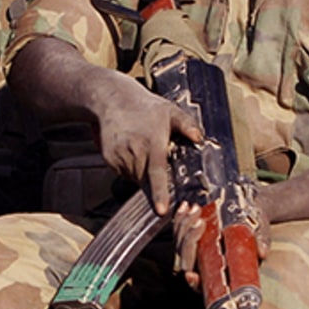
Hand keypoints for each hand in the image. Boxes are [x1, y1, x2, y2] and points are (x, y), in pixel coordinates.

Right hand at [95, 78, 201, 215]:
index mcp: (151, 142)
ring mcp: (118, 156)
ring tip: (143, 146)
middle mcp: (133, 151)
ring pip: (136, 178)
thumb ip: (187, 125)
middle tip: (157, 154)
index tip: (161, 209)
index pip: (157, 172)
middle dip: (156, 178)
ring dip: (143, 172)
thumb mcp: (170, 111)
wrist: (110, 99)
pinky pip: (125, 173)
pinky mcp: (109, 160)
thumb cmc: (143, 106)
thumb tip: (199, 139)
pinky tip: (132, 148)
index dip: (159, 193)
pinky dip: (132, 167)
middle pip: (147, 181)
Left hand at [174, 197, 270, 291]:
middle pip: (185, 259)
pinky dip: (180, 218)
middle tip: (201, 222)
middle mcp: (202, 263)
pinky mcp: (189, 235)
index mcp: (218, 272)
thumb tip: (262, 252)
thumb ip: (260, 244)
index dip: (193, 282)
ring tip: (196, 209)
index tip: (191, 276)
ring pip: (179, 243)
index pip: (201, 284)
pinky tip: (185, 207)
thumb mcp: (261, 236)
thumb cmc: (256, 231)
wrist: (252, 213)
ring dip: (184, 225)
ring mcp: (193, 249)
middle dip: (189, 240)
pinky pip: (178, 229)